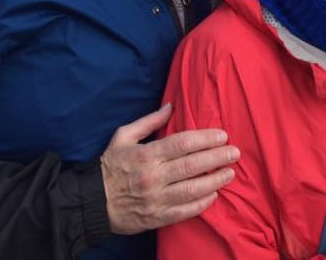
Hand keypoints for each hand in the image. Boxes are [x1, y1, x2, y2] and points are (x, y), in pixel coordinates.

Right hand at [100, 103, 239, 233]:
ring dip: (214, 181)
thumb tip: (171, 106)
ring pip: (192, 190)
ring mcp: (156, 199)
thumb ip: (149, 121)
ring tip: (230, 173)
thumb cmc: (110, 165)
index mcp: (147, 154)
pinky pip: (183, 212)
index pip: (183, 144)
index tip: (222, 136)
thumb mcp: (123, 136)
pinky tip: (214, 196)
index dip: (205, 139)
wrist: (91, 202)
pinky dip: (201, 205)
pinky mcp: (156, 217)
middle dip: (217, 158)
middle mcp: (154, 177)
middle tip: (234, 153)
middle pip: (192, 166)